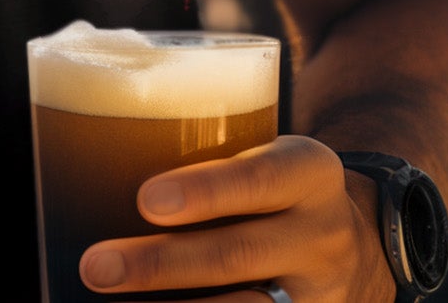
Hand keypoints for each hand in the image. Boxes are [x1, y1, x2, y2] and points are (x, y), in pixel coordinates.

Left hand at [79, 134, 396, 301]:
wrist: (357, 246)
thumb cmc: (272, 188)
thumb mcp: (265, 158)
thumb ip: (206, 160)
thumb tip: (90, 157)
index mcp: (309, 171)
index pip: (260, 178)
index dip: (205, 191)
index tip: (145, 199)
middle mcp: (322, 234)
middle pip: (240, 254)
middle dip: (162, 264)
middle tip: (96, 266)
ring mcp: (320, 294)